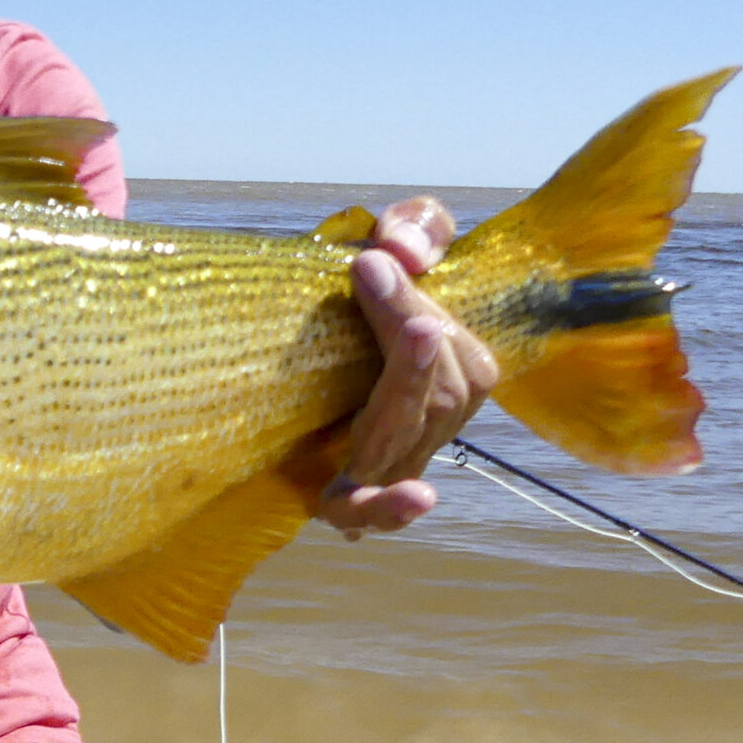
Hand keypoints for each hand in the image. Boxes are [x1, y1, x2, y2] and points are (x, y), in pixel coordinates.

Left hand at [318, 198, 500, 537]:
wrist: (284, 360)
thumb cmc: (359, 301)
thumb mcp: (393, 248)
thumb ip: (417, 229)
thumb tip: (401, 249)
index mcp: (456, 373)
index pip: (458, 355)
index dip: (418, 309)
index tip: (371, 260)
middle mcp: (432, 424)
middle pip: (439, 392)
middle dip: (406, 330)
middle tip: (369, 271)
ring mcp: (392, 463)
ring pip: (412, 435)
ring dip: (412, 388)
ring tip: (419, 333)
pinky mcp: (341, 496)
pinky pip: (365, 513)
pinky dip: (387, 509)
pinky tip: (416, 498)